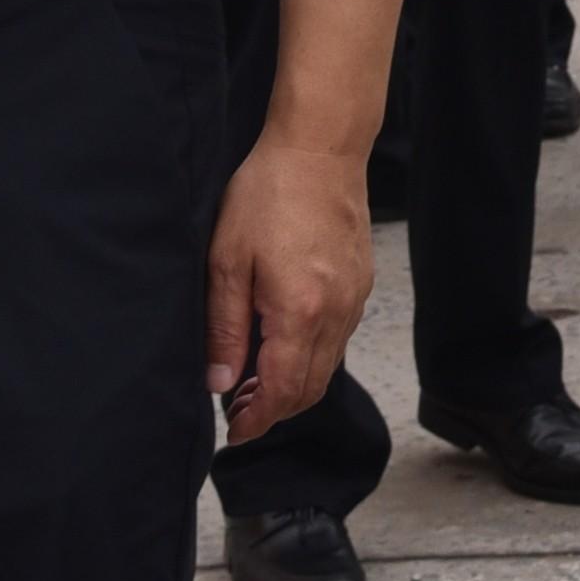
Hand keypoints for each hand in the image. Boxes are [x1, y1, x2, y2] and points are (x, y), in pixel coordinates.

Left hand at [203, 134, 375, 443]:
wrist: (320, 148)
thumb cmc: (268, 194)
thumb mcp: (227, 260)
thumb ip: (224, 327)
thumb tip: (218, 383)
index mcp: (300, 311)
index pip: (281, 391)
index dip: (256, 420)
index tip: (233, 432)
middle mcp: (336, 313)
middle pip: (310, 389)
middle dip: (274, 411)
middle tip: (237, 411)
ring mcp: (354, 299)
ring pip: (327, 366)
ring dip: (293, 385)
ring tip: (253, 381)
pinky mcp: (361, 283)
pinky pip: (338, 338)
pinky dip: (311, 356)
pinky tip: (283, 342)